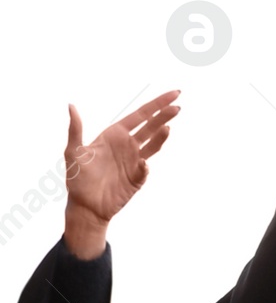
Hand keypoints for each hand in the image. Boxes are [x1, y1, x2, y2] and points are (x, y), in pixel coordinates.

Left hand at [63, 92, 180, 258]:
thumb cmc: (77, 180)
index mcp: (115, 135)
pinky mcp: (138, 176)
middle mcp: (128, 145)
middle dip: (164, 116)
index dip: (157, 104)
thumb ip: (75, 129)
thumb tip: (71, 106)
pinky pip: (146, 168)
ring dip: (161, 136)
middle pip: (151, 126)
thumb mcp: (73, 152)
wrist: (85, 208)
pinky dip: (146, 165)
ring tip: (169, 128)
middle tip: (178, 107)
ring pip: (153, 143)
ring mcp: (135, 160)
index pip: (140, 115)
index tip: (174, 94)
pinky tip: (143, 163)